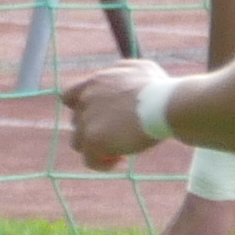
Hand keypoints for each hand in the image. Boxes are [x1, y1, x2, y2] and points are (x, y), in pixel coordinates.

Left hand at [61, 58, 177, 169]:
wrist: (165, 105)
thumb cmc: (160, 88)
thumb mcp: (141, 70)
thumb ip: (123, 73)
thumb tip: (120, 78)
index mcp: (95, 82)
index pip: (69, 96)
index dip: (80, 109)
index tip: (99, 117)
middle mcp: (86, 99)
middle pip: (77, 122)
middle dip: (95, 130)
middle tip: (119, 136)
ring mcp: (88, 120)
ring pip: (78, 143)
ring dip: (96, 149)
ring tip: (119, 152)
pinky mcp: (94, 140)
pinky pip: (90, 160)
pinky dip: (103, 164)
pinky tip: (122, 162)